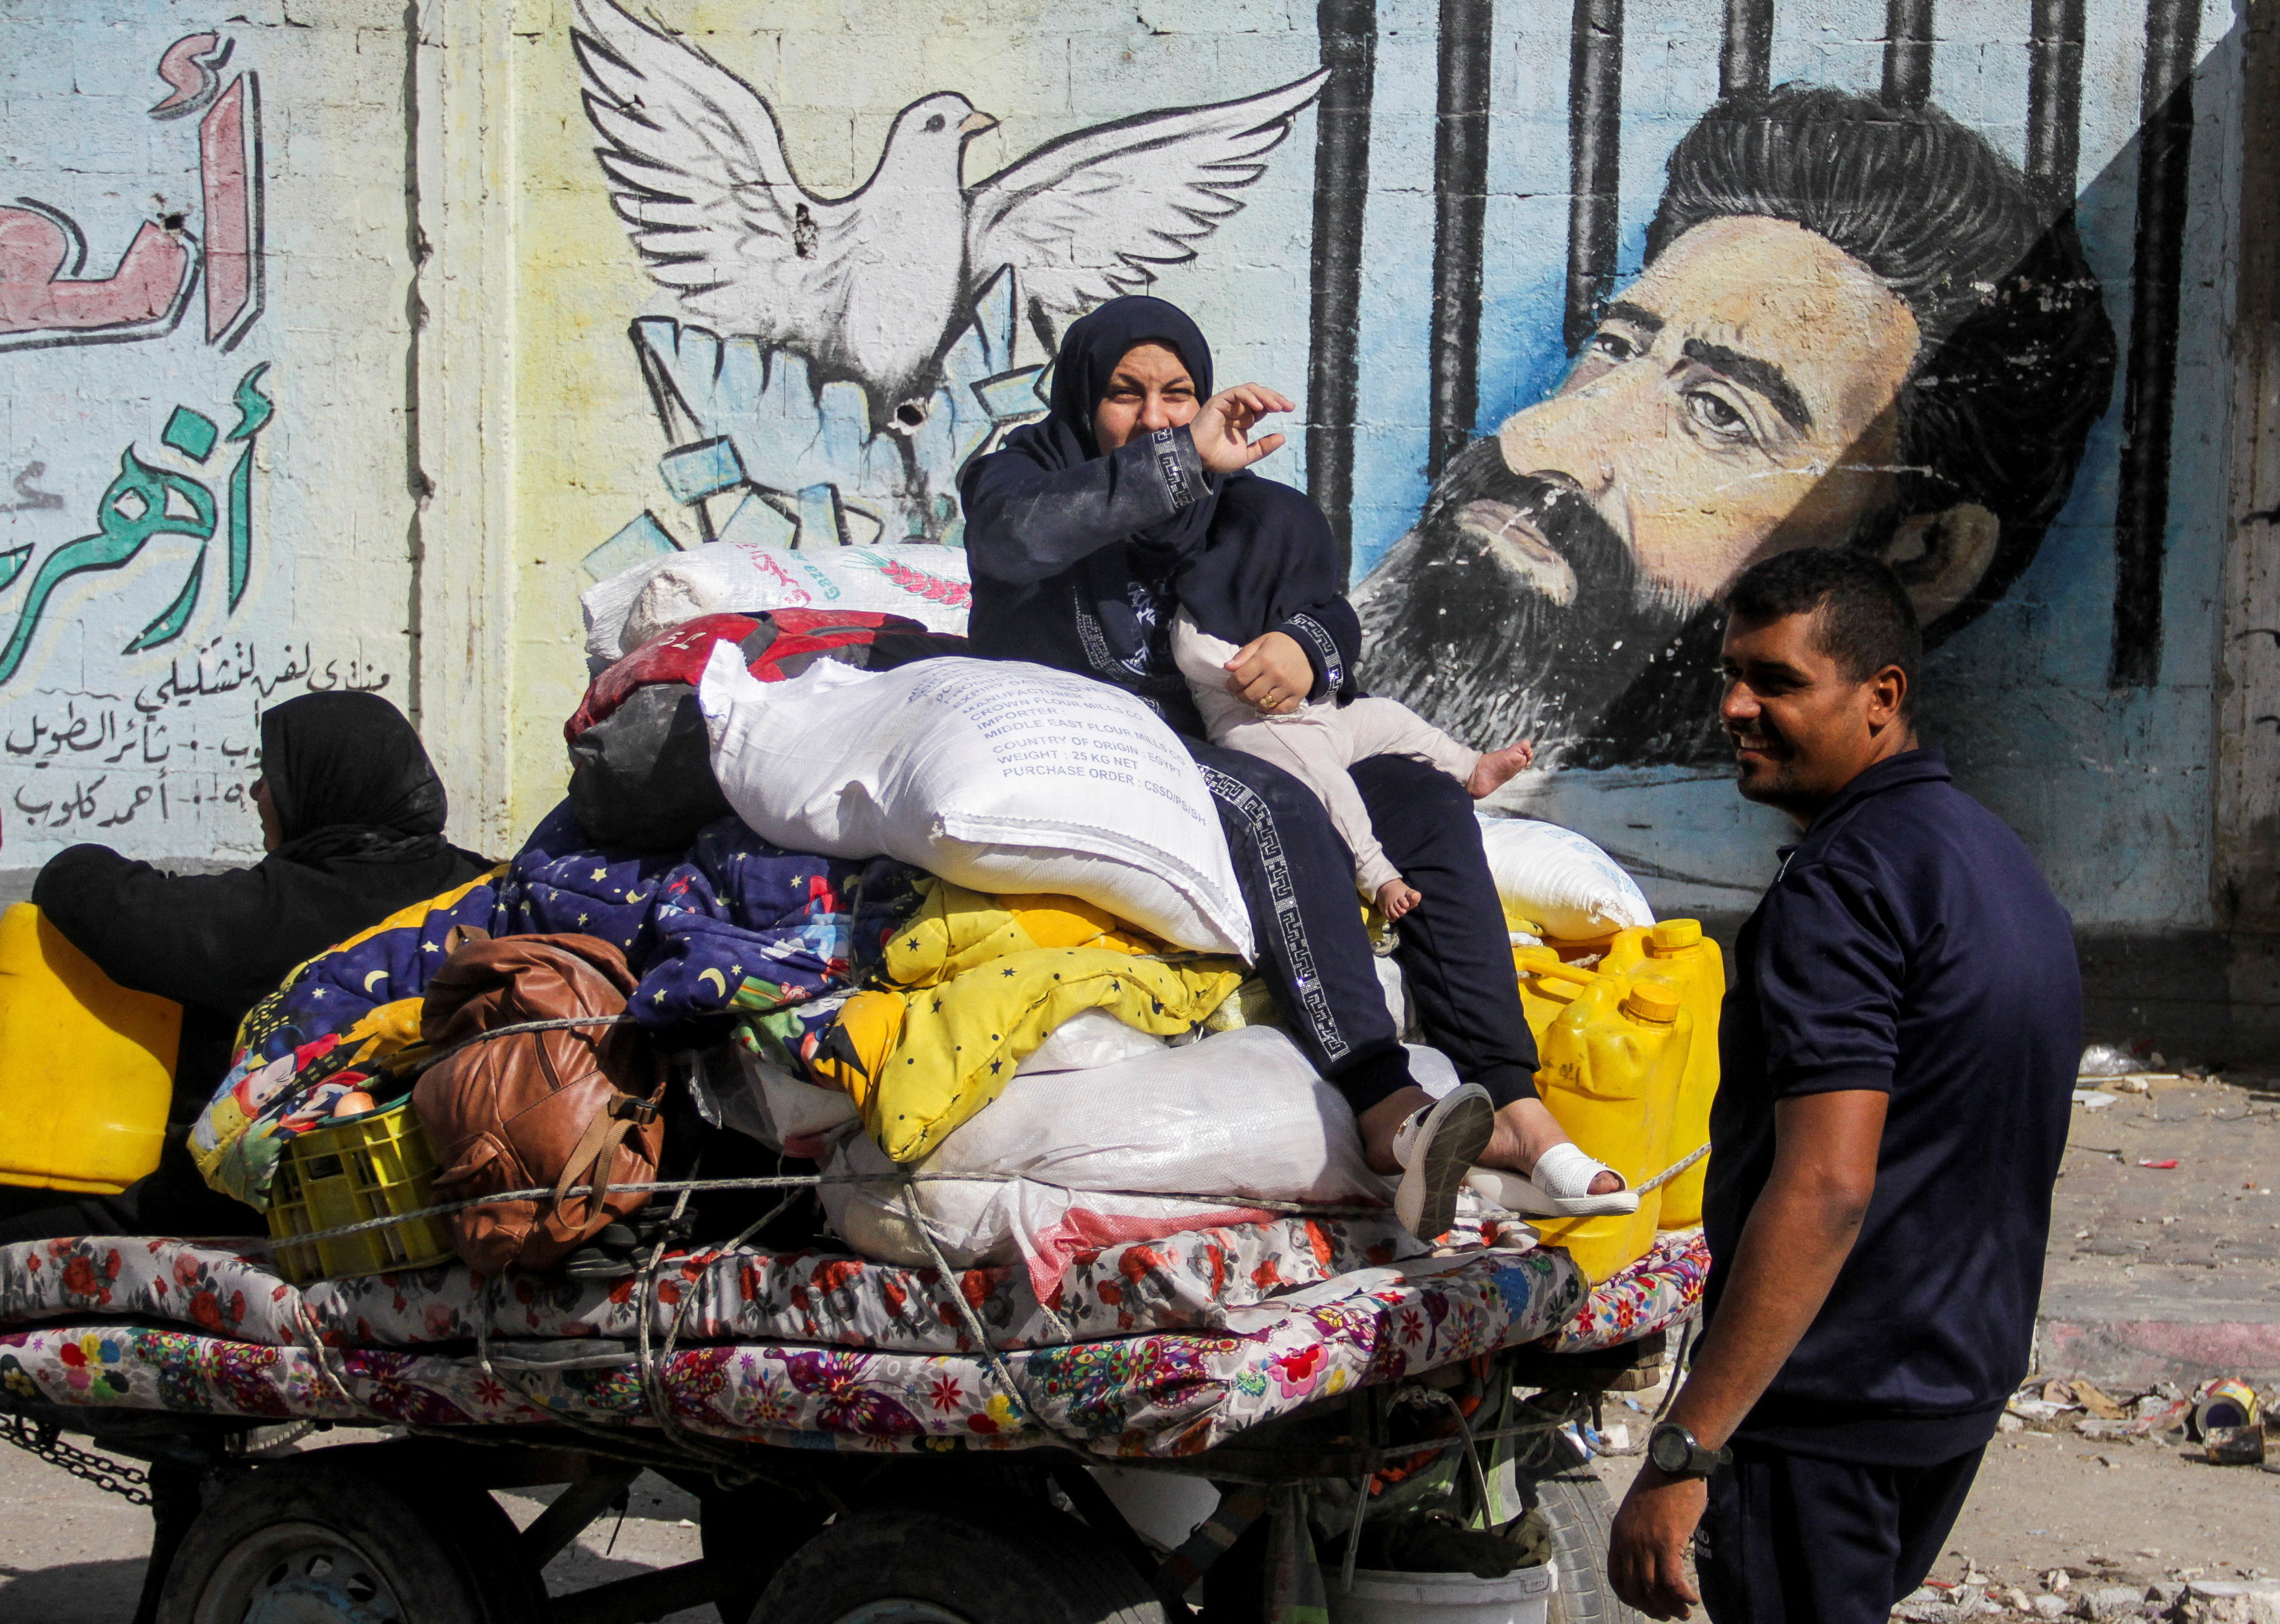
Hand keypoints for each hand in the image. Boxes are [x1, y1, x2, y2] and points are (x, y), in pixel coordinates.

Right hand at [1190, 384, 1293, 473]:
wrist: (1198, 458)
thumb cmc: (1217, 458)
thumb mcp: (1246, 455)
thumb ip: (1263, 447)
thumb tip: (1283, 437)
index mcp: (1243, 419)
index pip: (1262, 404)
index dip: (1276, 404)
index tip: (1290, 409)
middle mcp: (1236, 409)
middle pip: (1259, 394)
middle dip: (1275, 397)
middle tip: (1288, 406)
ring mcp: (1228, 404)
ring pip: (1250, 390)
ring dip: (1265, 396)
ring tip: (1276, 407)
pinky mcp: (1219, 401)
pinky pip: (1237, 392)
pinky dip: (1250, 396)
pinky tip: (1259, 407)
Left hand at [1225, 631, 1311, 713]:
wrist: (1311, 646)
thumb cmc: (1281, 643)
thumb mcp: (1261, 642)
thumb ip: (1243, 655)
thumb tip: (1227, 668)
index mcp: (1263, 660)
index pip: (1240, 679)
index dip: (1231, 685)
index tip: (1231, 685)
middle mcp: (1275, 675)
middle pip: (1250, 695)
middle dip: (1241, 695)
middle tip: (1242, 691)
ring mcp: (1287, 687)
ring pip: (1264, 704)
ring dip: (1256, 703)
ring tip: (1256, 696)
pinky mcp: (1298, 695)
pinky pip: (1281, 709)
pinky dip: (1272, 709)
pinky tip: (1268, 703)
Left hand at [1608, 1464, 1706, 1619]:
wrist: (1674, 1463)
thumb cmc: (1661, 1484)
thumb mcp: (1638, 1512)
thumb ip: (1638, 1535)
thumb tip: (1648, 1559)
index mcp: (1619, 1534)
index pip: (1617, 1578)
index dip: (1631, 1598)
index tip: (1646, 1605)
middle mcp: (1628, 1542)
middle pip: (1636, 1589)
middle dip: (1652, 1608)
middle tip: (1669, 1615)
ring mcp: (1647, 1543)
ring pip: (1654, 1589)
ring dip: (1670, 1607)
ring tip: (1684, 1612)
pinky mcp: (1667, 1542)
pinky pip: (1672, 1581)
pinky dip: (1682, 1595)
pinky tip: (1692, 1599)